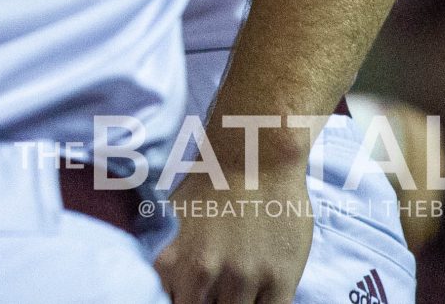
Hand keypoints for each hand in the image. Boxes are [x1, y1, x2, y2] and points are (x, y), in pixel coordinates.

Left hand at [154, 155, 313, 303]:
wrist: (255, 155)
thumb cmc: (211, 185)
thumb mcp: (171, 222)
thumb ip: (168, 262)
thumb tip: (165, 292)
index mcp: (171, 260)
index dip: (183, 302)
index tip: (193, 295)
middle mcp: (202, 272)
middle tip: (217, 292)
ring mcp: (243, 277)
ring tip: (235, 289)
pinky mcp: (279, 278)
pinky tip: (259, 296)